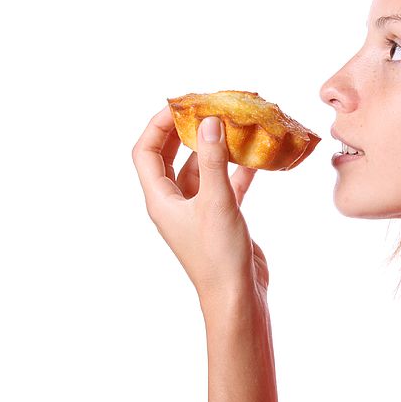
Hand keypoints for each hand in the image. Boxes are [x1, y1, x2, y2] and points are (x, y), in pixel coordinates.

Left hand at [132, 106, 268, 302]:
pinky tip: (254, 156)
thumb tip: (209, 122)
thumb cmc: (218, 256)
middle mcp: (174, 203)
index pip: (146, 152)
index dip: (158, 125)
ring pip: (201, 169)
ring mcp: (197, 211)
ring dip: (214, 149)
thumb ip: (212, 161)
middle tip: (205, 108)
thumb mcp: (216, 202)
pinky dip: (236, 170)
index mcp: (161, 200)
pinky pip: (224, 185)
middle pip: (170, 157)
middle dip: (185, 131)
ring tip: (231, 125)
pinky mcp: (221, 218)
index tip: (181, 104)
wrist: (237, 297)